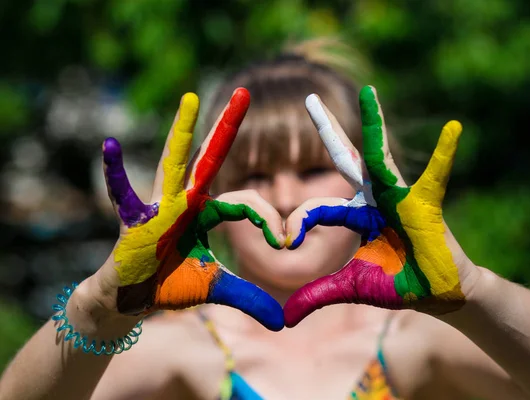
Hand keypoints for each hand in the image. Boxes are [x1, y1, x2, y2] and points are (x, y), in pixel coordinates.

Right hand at [95, 89, 284, 330]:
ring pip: (174, 164)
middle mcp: (185, 202)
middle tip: (243, 93)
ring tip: (192, 99)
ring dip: (182, 133)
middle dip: (227, 127)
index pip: (242, 204)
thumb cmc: (170, 287)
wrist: (133, 299)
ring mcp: (159, 207)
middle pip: (211, 159)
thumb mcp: (214, 290)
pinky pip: (123, 194)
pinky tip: (109, 145)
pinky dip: (114, 172)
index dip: (262, 219)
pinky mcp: (134, 220)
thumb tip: (282, 324)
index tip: (280, 239)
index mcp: (205, 213)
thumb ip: (247, 299)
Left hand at [284, 87, 478, 326]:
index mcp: (352, 214)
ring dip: (374, 125)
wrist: (435, 294)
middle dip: (326, 129)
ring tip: (369, 93)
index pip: (315, 208)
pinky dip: (445, 155)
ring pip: (379, 157)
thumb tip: (284, 319)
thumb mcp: (349, 288)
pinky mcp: (423, 204)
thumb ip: (316, 296)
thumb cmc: (395, 285)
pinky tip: (454, 128)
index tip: (287, 242)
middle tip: (309, 98)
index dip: (298, 223)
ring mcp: (397, 196)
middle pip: (343, 159)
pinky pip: (433, 176)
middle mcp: (371, 198)